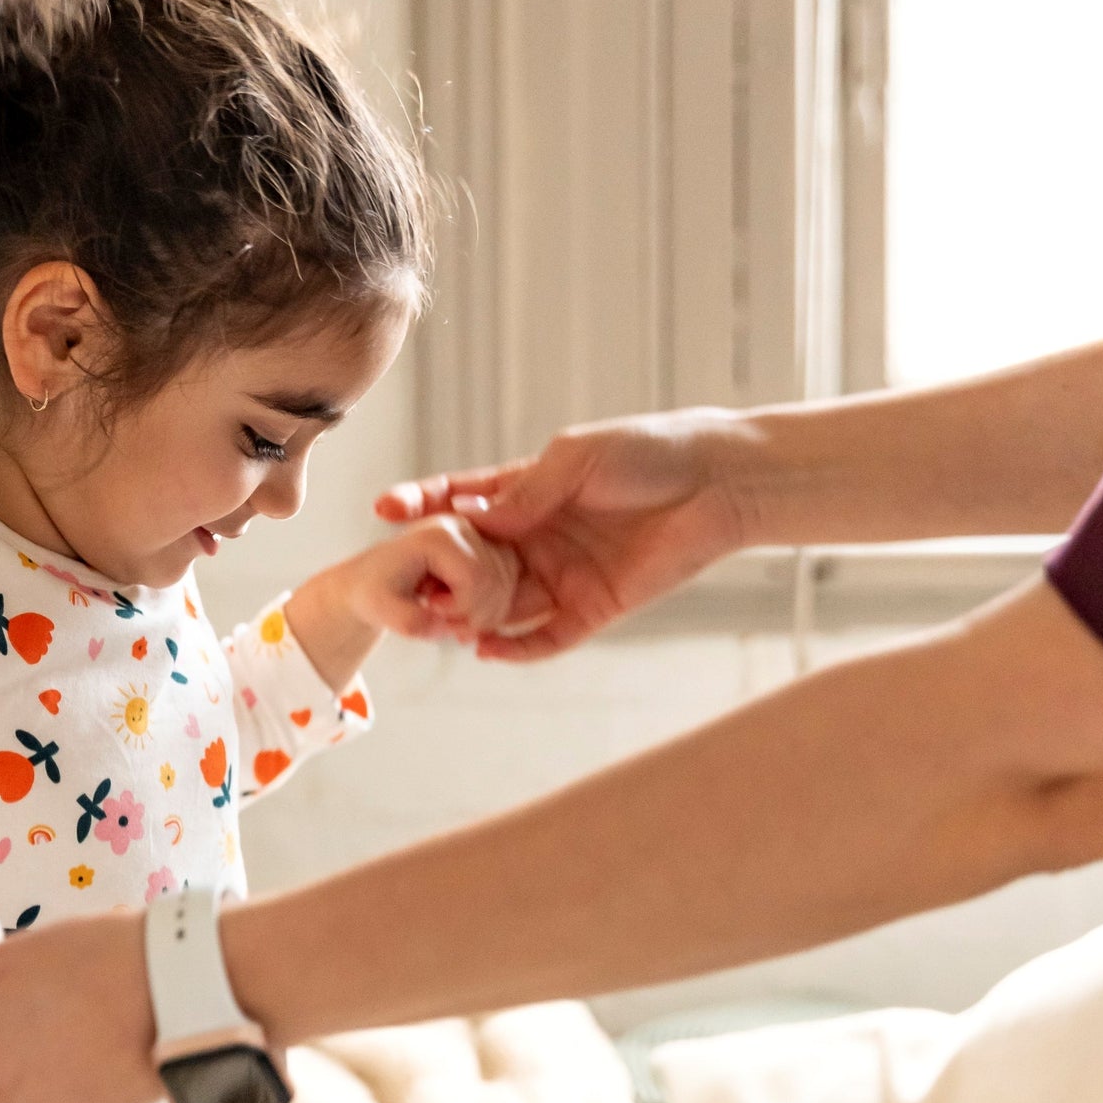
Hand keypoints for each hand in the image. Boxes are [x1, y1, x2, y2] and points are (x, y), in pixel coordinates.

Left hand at [344, 513, 531, 644]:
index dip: (459, 609)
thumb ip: (408, 621)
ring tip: (451, 618)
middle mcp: (464, 526)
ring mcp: (479, 534)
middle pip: (497, 580)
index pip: (476, 578)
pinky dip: (492, 608)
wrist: (372, 583)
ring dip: (485, 614)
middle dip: (474, 615)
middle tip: (443, 622)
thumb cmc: (373, 592)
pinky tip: (465, 616)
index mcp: (438, 533)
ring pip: (508, 582)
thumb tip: (441, 626)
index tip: (432, 610)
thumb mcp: (379, 610)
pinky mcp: (488, 547)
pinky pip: (509, 582)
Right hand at [375, 410, 754, 659]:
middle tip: (407, 585)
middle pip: (473, 562)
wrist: (718, 483)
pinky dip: (516, 648)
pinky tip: (486, 649)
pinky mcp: (593, 608)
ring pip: (501, 604)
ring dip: (470, 616)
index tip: (384, 508)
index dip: (422, 503)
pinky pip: (545, 637)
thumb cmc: (649, 453)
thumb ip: (523, 492)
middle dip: (438, 574)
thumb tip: (468, 517)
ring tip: (439, 624)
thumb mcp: (575, 459)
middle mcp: (538, 536)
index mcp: (527, 490)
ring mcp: (562, 574)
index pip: (461, 501)